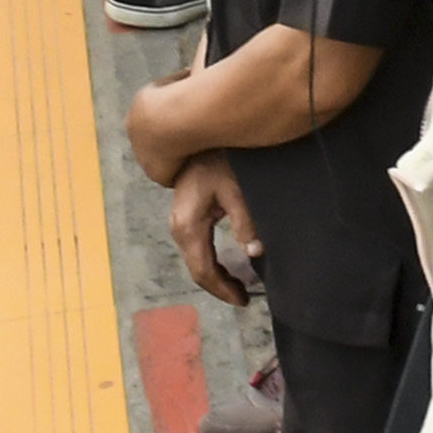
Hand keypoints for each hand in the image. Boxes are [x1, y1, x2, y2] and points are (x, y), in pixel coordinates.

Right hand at [165, 154, 258, 306]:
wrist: (200, 132)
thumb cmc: (219, 159)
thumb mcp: (237, 190)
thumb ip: (245, 222)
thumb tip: (254, 252)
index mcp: (188, 225)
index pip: (203, 270)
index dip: (222, 290)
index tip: (244, 300)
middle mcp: (178, 227)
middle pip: (197, 269)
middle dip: (220, 286)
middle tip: (244, 297)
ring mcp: (179, 221)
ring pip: (196, 260)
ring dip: (216, 275)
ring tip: (240, 286)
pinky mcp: (186, 215)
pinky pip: (197, 247)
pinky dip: (212, 261)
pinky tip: (230, 265)